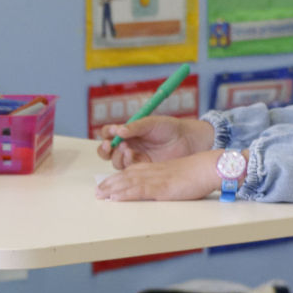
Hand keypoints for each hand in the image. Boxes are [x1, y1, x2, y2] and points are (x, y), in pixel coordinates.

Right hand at [95, 115, 215, 168]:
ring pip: (116, 161)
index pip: (109, 134)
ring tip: (127, 148)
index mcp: (128, 133)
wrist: (187, 140)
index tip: (111, 132)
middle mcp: (129, 146)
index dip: (107, 134)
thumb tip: (118, 131)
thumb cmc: (169, 128)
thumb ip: (134, 127)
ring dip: (117, 155)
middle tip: (109, 145)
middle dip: (105, 149)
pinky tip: (132, 154)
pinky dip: (127, 162)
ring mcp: (135, 158)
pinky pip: (128, 169)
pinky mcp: (143, 169)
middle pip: (108, 151)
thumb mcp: (150, 123)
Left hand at [95, 150, 221, 201]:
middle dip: (110, 183)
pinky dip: (124, 194)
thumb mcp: (179, 176)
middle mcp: (153, 171)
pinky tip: (114, 198)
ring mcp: (156, 179)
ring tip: (99, 195)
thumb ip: (168, 181)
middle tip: (97, 191)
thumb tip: (163, 190)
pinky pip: (138, 190)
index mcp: (158, 168)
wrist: (209, 167)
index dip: (118, 177)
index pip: (133, 171)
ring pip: (128, 182)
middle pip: (126, 176)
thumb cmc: (200, 173)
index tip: (107, 184)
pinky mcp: (161, 188)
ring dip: (112, 189)